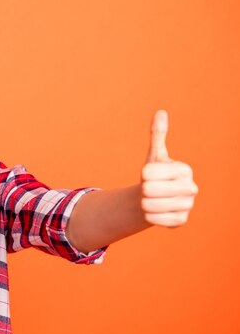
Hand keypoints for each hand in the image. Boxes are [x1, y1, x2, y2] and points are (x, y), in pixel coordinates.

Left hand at [141, 110, 197, 226]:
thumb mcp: (155, 155)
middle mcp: (191, 188)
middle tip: (151, 189)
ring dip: (144, 203)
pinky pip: (153, 219)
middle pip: (148, 190)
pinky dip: (148, 216)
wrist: (157, 198)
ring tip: (153, 199)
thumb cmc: (156, 175)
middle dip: (143, 190)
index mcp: (184, 169)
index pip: (148, 172)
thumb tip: (161, 112)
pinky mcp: (181, 221)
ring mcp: (188, 206)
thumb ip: (157, 135)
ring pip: (149, 205)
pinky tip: (156, 211)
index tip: (151, 175)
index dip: (144, 174)